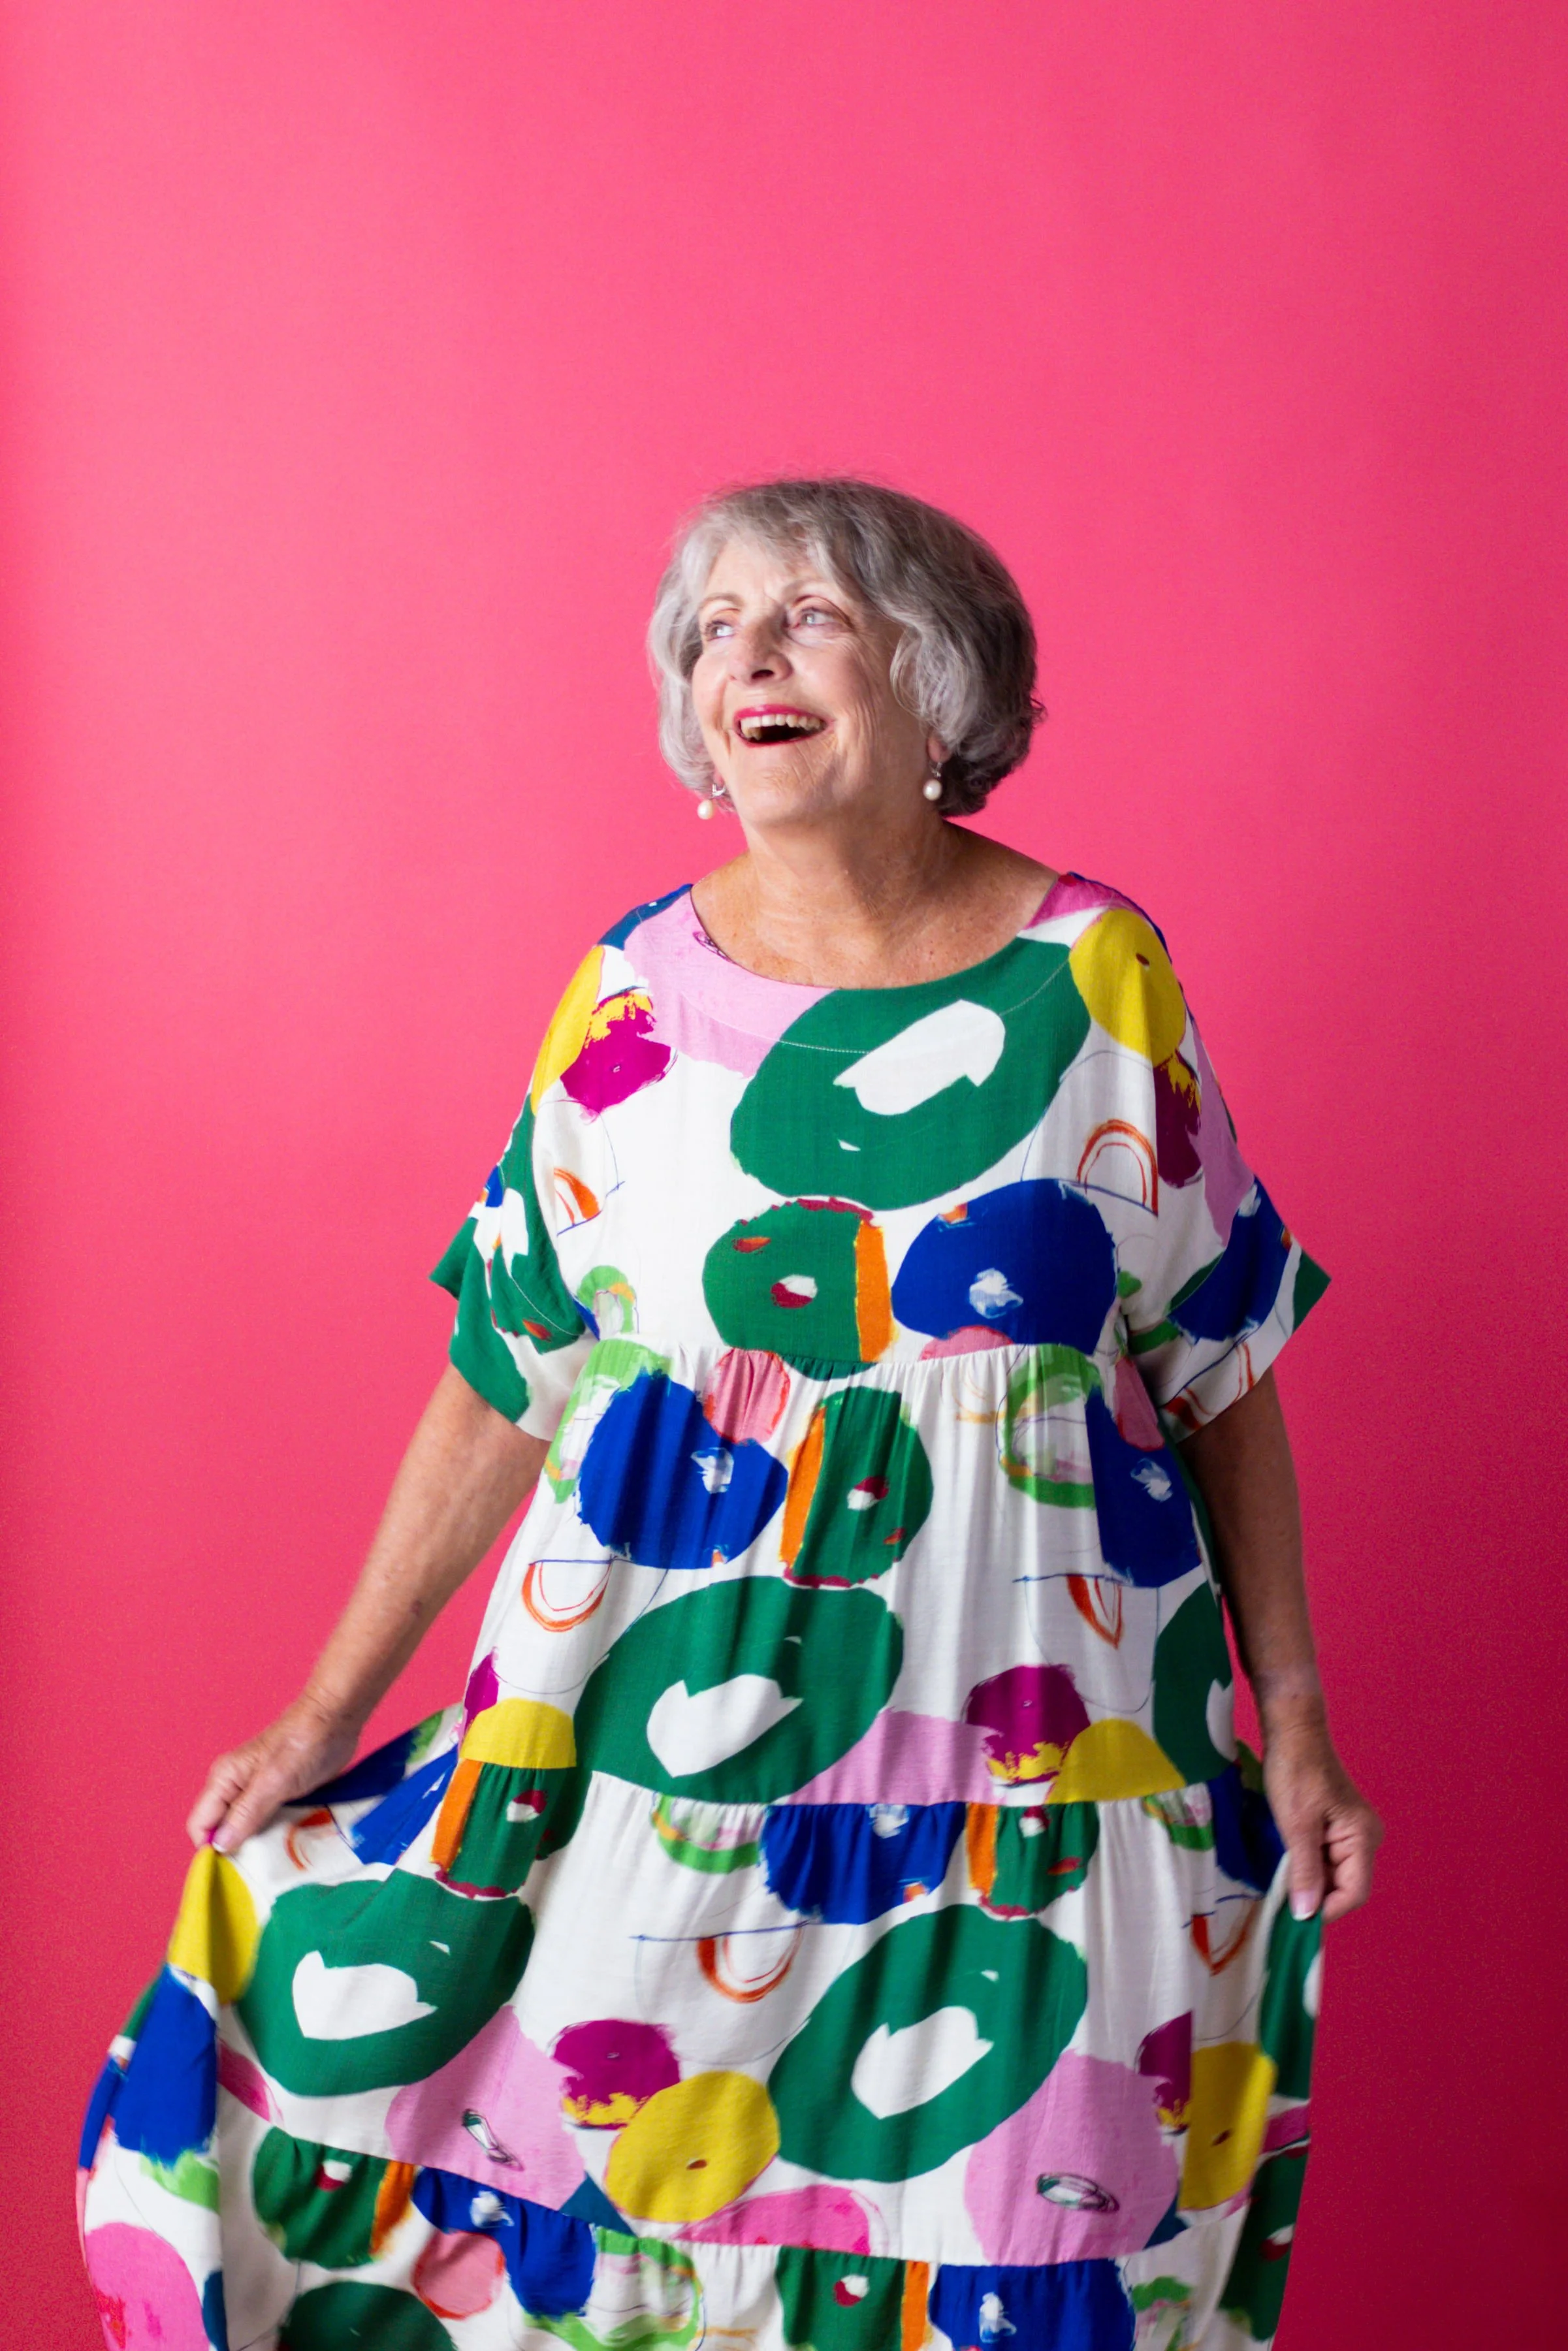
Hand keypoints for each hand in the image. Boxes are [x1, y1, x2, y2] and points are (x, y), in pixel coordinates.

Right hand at [186, 1694, 363, 1853]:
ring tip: (279, 1859)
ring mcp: (257, 1793)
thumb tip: (219, 1845)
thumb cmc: (303, 1743)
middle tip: (261, 1869)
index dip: (210, 1850)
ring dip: (261, 1846)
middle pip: (223, 1831)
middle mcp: (235, 1789)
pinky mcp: (278, 1797)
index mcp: (224, 1781)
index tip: (232, 1871)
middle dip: (238, 1851)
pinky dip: (277, 1836)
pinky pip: (269, 1825)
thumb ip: (245, 1813)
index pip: (201, 1826)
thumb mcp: (273, 1781)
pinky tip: (292, 1845)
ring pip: (247, 1831)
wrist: (336, 1720)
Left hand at [1262, 1718, 1381, 1923]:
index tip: (1294, 1916)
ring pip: (1331, 1875)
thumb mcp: (1296, 1826)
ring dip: (1307, 1881)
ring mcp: (1351, 1833)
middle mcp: (1365, 1839)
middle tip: (1280, 1900)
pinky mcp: (1336, 1828)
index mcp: (1363, 1838)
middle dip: (1314, 1896)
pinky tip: (1284, 1866)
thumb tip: (1306, 1916)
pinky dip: (1305, 1866)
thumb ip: (1305, 1872)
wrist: (1292, 1732)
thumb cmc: (1295, 1772)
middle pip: (1343, 1886)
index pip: (1354, 1893)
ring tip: (1279, 1882)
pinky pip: (1324, 1859)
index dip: (1325, 1909)